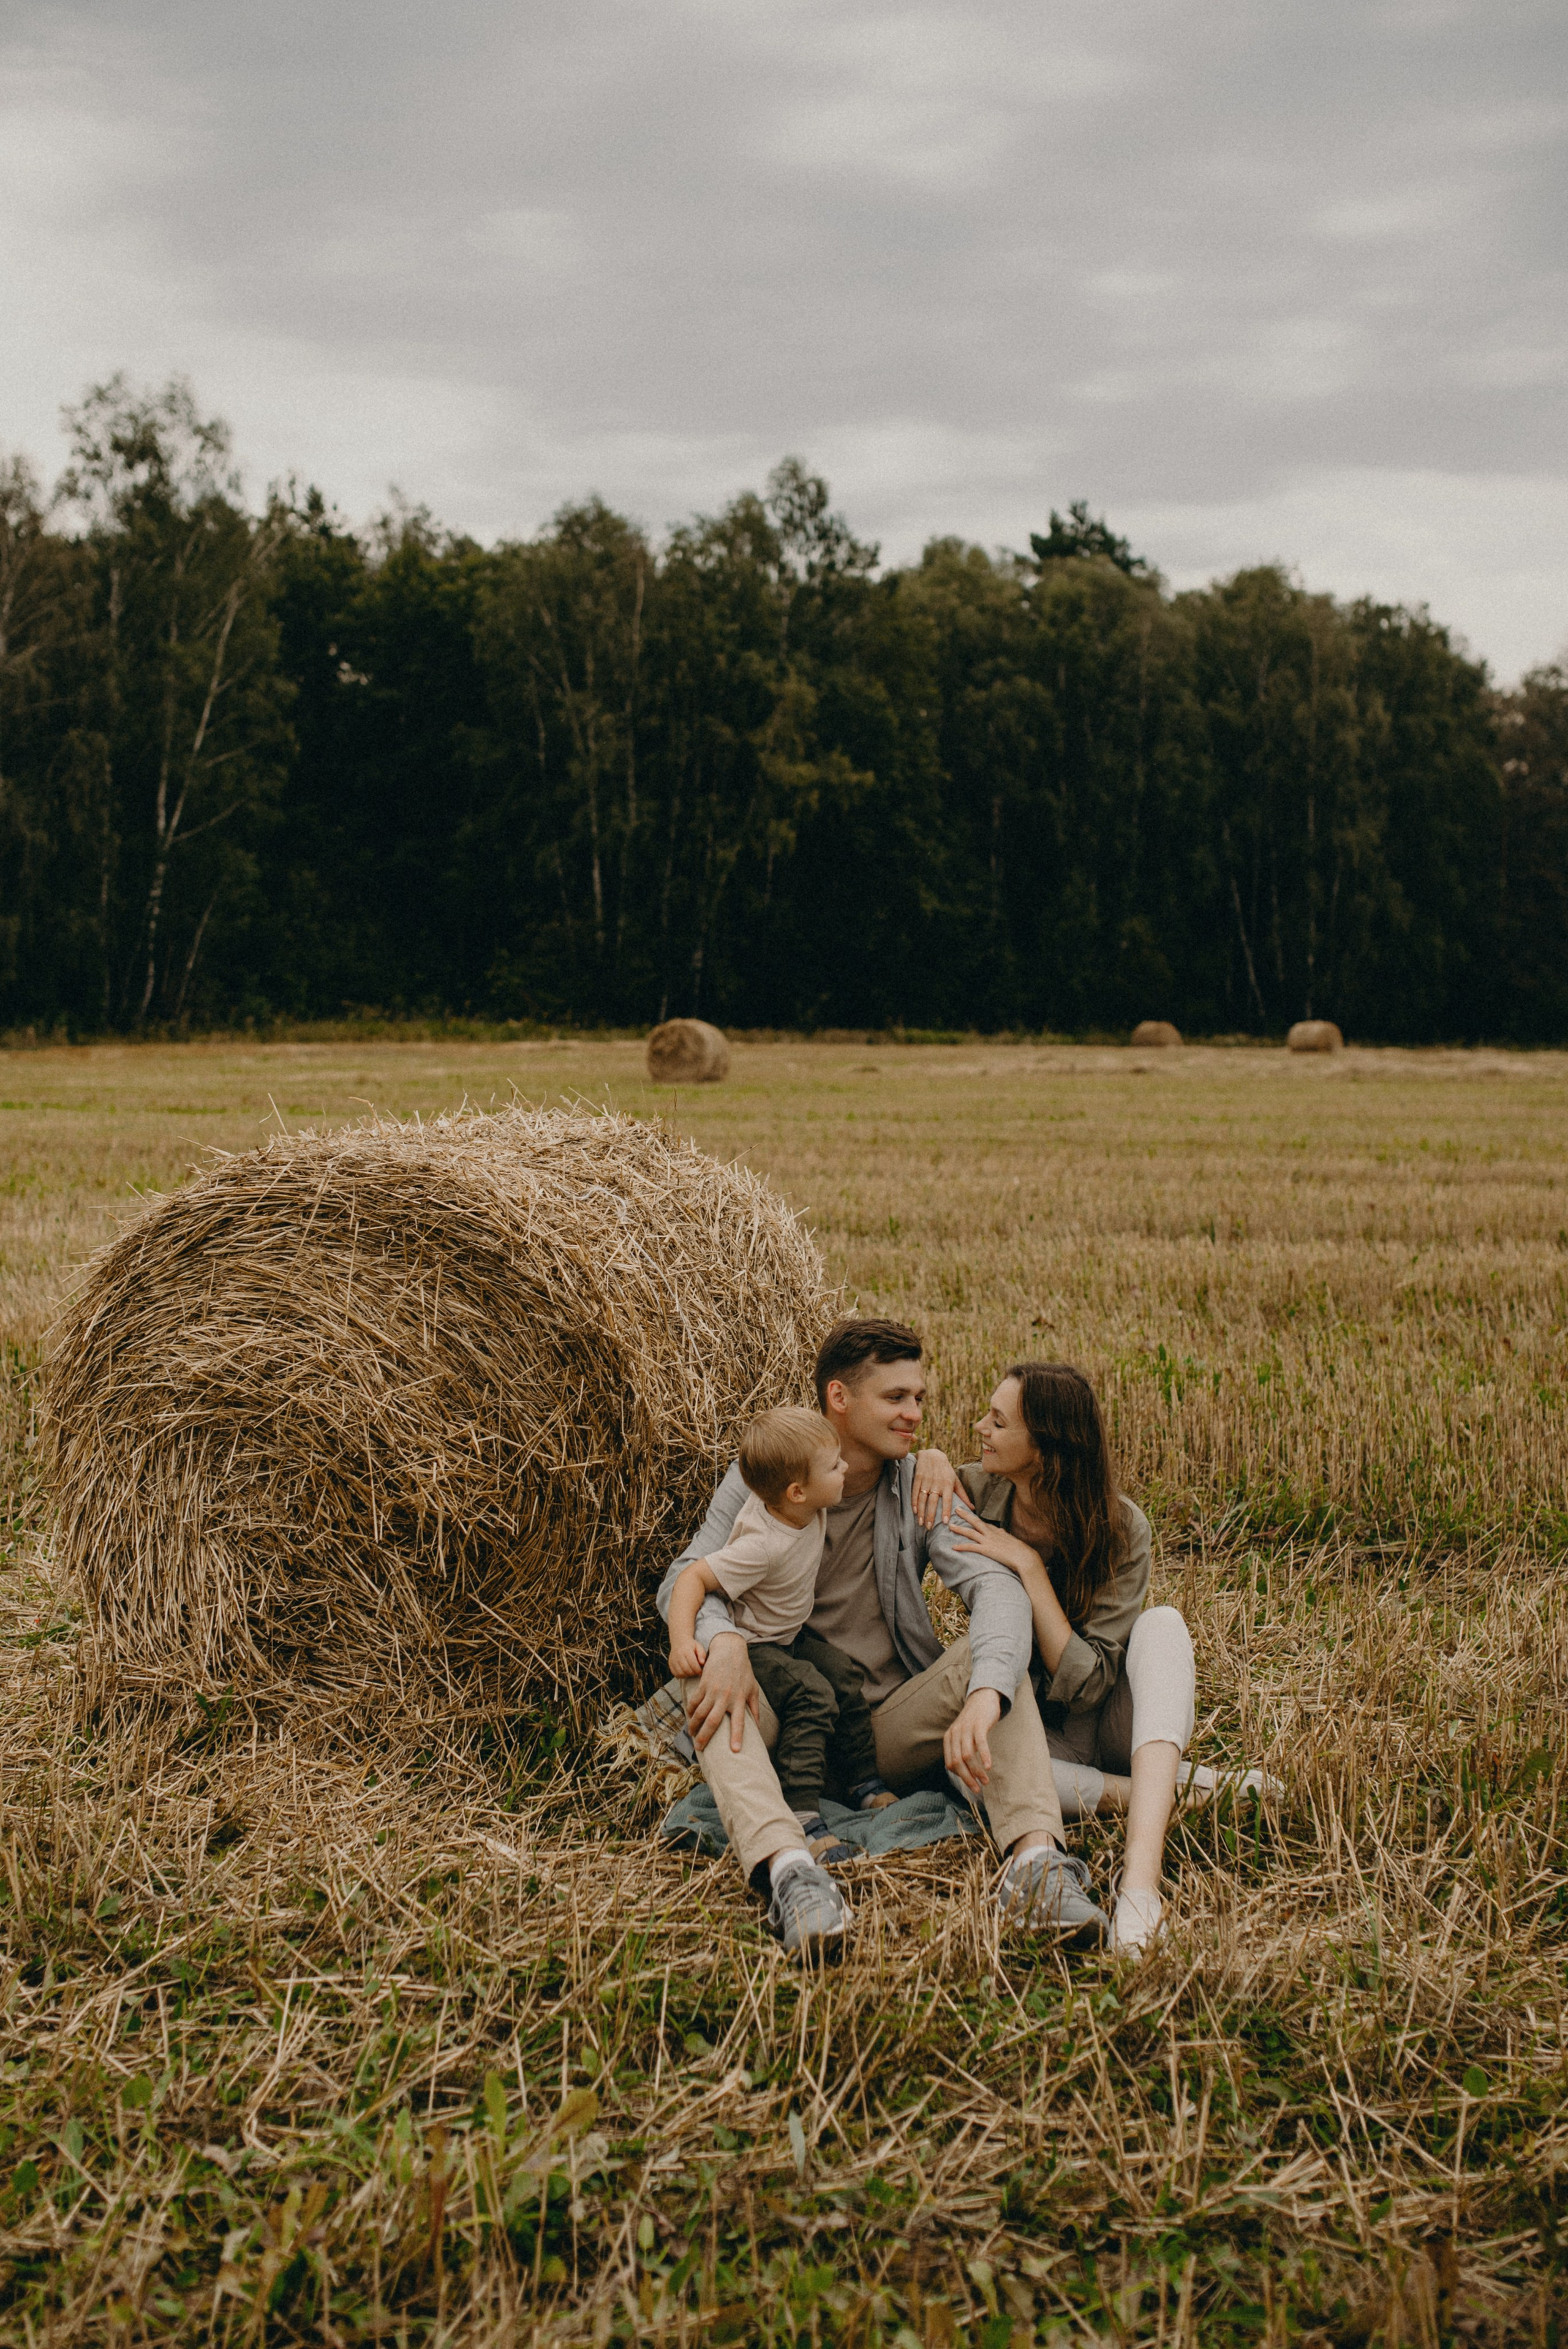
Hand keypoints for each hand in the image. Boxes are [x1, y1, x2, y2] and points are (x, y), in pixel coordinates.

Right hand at [668, 1635, 706, 1679]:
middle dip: (693, 1673)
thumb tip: (702, 1663)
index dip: (697, 1670)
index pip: (692, 1663)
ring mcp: (673, 1660)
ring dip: (687, 1675)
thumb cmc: (691, 1646)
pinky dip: (682, 1676)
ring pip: (680, 1673)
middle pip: (686, 1669)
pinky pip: (675, 1674)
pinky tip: (686, 1672)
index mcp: (686, 1650)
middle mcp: (678, 1655)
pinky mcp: (670, 1664)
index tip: (701, 1672)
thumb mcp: (699, 1647)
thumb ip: (702, 1654)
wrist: (679, 1642)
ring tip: (692, 1672)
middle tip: (697, 1673)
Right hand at [684, 1632, 758, 1754]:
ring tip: (692, 1734)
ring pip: (700, 1713)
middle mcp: (726, 1697)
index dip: (737, 1737)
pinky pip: (694, 1701)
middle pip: (713, 1722)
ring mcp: (713, 1690)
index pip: (739, 1723)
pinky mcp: (704, 1684)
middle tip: (699, 1749)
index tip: (735, 1751)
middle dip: (705, 1737)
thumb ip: (754, 1709)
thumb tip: (758, 1728)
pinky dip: (690, 1710)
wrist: (730, 1650)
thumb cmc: (743, 1671)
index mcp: (739, 1700)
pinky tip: (689, 1716)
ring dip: (694, 1725)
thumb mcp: (752, 1689)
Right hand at [911, 1447, 957, 1528]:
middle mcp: (937, 1483)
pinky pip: (915, 1492)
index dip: (946, 1510)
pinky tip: (914, 1511)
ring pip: (923, 1498)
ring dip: (921, 1511)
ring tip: (921, 1523)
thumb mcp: (956, 1481)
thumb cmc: (946, 1471)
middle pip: (933, 1501)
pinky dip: (914, 1502)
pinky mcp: (918, 1478)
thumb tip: (973, 1509)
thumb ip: (963, 1495)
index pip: (947, 1499)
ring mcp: (926, 1480)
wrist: (933, 1455)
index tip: (945, 1522)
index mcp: (947, 1484)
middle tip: (929, 1527)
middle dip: (931, 1515)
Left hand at [944, 1687, 1002, 1792]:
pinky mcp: (979, 1725)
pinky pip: (980, 1744)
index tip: (971, 1785)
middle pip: (958, 1762)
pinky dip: (984, 1757)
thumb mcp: (962, 1736)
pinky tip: (989, 1766)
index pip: (950, 1764)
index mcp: (949, 1738)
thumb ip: (960, 1751)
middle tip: (978, 1789)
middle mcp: (955, 1734)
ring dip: (977, 1772)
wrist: (982, 1698)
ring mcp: (966, 1729)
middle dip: (968, 1779)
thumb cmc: (974, 1721)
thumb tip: (964, 1774)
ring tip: (986, 1781)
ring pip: (968, 1756)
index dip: (960, 1777)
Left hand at [949, 1493, 1045, 1580]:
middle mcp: (991, 1534)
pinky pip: (971, 1547)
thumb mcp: (1012, 1540)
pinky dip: (962, 1546)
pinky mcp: (987, 1550)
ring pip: (971, 1532)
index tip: (968, 1513)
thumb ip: (1004, 1535)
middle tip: (956, 1508)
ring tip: (950, 1526)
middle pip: (975, 1521)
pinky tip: (953, 1547)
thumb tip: (1001, 1530)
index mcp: (997, 1531)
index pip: (984, 1523)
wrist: (1024, 1557)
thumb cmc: (1020, 1551)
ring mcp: (988, 1541)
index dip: (975, 1518)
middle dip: (965, 1515)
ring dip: (959, 1529)